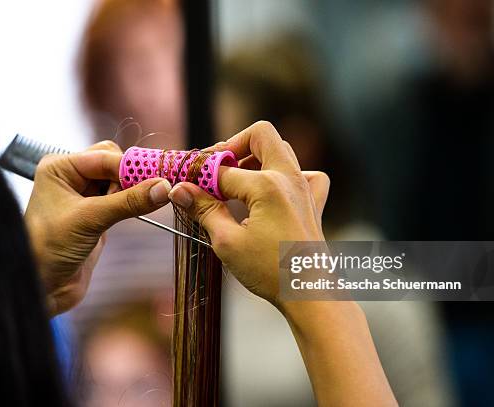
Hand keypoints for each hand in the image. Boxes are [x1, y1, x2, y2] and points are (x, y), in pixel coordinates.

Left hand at [24, 141, 171, 315]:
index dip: (132, 167)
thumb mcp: (90, 220)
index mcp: (60, 168)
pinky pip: (122, 199)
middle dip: (132, 177)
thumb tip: (163, 187)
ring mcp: (85, 196)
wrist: (43, 288)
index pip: (105, 155)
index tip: (160, 177)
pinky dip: (133, 202)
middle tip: (151, 191)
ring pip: (121, 180)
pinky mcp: (97, 214)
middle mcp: (71, 177)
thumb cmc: (49, 249)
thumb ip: (128, 202)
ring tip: (145, 203)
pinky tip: (141, 209)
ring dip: (134, 190)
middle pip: (114, 163)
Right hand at [168, 122, 396, 405]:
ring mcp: (305, 188)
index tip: (185, 186)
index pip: (222, 170)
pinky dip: (288, 175)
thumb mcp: (227, 241)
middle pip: (261, 135)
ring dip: (256, 157)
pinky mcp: (313, 202)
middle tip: (215, 167)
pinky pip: (306, 174)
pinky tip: (274, 192)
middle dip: (233, 145)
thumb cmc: (270, 271)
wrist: (309, 294)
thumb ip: (204, 210)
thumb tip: (179, 189)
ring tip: (236, 180)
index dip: (199, 177)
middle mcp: (289, 178)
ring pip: (281, 150)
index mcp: (267, 185)